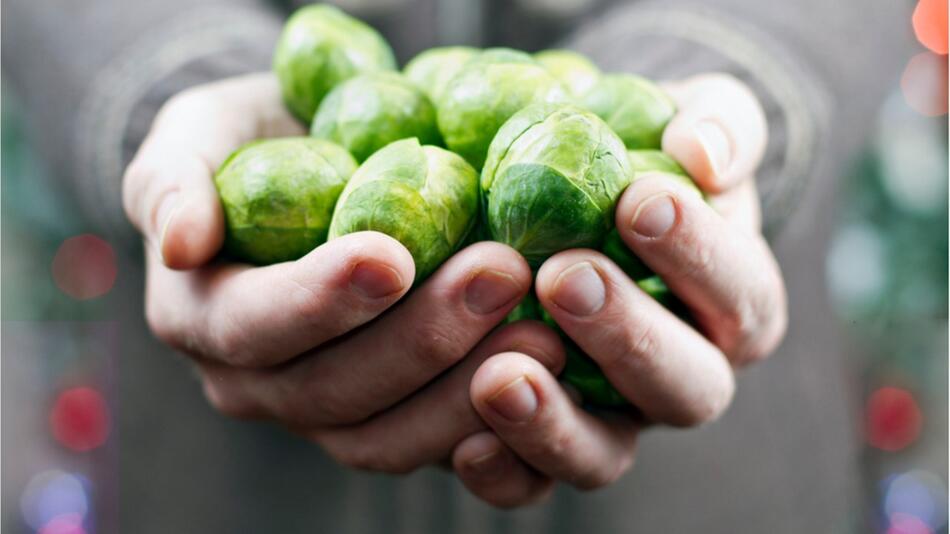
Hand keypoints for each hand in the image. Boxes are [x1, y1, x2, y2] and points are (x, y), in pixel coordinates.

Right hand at [122, 73, 553, 471]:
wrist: (307, 171)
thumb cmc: (253, 144)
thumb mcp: (199, 136)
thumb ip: (173, 181)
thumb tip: (181, 241)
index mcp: (203, 318)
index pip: (253, 326)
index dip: (319, 300)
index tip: (393, 254)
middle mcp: (259, 384)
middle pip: (333, 392)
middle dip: (422, 339)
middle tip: (503, 272)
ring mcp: (328, 415)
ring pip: (388, 439)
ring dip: (466, 391)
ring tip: (544, 329)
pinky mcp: (391, 424)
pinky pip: (435, 456)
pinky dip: (491, 435)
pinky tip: (545, 385)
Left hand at [451, 74, 787, 506]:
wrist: (576, 199)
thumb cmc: (645, 160)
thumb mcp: (689, 125)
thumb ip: (718, 126)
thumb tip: (705, 153)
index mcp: (733, 305)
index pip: (739, 294)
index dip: (699, 256)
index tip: (639, 200)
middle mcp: (681, 375)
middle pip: (683, 388)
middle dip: (627, 337)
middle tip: (564, 277)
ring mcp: (613, 419)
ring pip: (605, 453)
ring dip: (556, 423)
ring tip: (499, 376)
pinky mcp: (546, 442)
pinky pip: (532, 483)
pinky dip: (503, 472)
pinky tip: (464, 441)